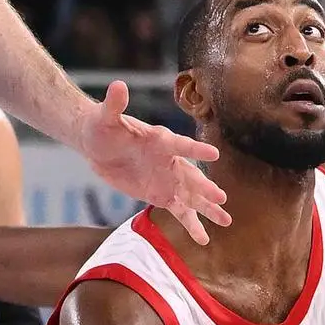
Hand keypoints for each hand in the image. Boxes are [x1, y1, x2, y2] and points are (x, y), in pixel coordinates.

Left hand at [76, 80, 227, 239]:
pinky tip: (203, 238)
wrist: (98, 144)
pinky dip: (191, 224)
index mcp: (160, 140)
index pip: (181, 145)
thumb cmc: (103, 125)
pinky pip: (178, 211)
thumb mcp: (106, 116)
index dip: (195, 150)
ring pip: (191, 197)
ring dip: (207, 208)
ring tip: (226, 221)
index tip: (213, 155)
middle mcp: (169, 160)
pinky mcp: (159, 194)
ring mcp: (167, 179)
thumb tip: (117, 85)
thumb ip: (114, 104)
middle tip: (222, 197)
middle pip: (191, 176)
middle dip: (205, 187)